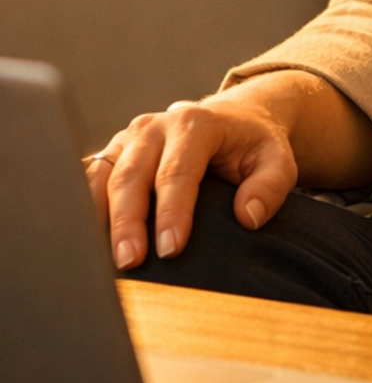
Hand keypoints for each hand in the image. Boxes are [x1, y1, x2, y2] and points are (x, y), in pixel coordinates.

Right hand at [83, 73, 371, 271]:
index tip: (171, 249)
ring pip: (102, 178)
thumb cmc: (253, 146)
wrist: (233, 120)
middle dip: (129, 222)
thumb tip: (249, 217)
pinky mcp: (112, 153)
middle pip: (132, 176)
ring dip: (97, 219)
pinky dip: (83, 208)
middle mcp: (154, 127)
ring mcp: (128, 139)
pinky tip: (83, 240)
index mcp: (195, 124)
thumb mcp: (277, 160)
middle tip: (130, 262)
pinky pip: (88, 179)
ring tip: (101, 260)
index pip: (178, 171)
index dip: (172, 212)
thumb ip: (270, 186)